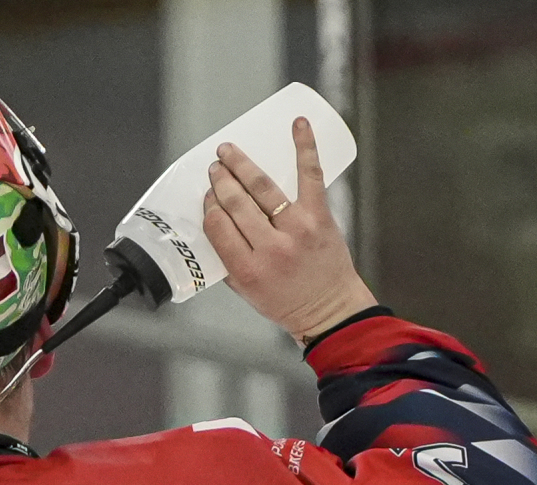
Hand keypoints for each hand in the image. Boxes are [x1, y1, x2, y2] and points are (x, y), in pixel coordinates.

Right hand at [203, 117, 376, 343]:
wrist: (329, 308)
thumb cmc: (285, 301)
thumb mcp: (245, 291)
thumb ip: (227, 259)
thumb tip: (213, 219)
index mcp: (246, 269)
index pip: (217, 226)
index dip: (209, 206)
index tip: (207, 196)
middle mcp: (270, 248)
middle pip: (236, 203)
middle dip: (221, 181)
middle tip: (214, 167)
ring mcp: (297, 229)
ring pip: (262, 188)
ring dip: (242, 164)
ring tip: (228, 151)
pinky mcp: (319, 216)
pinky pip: (310, 175)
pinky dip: (304, 146)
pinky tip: (298, 124)